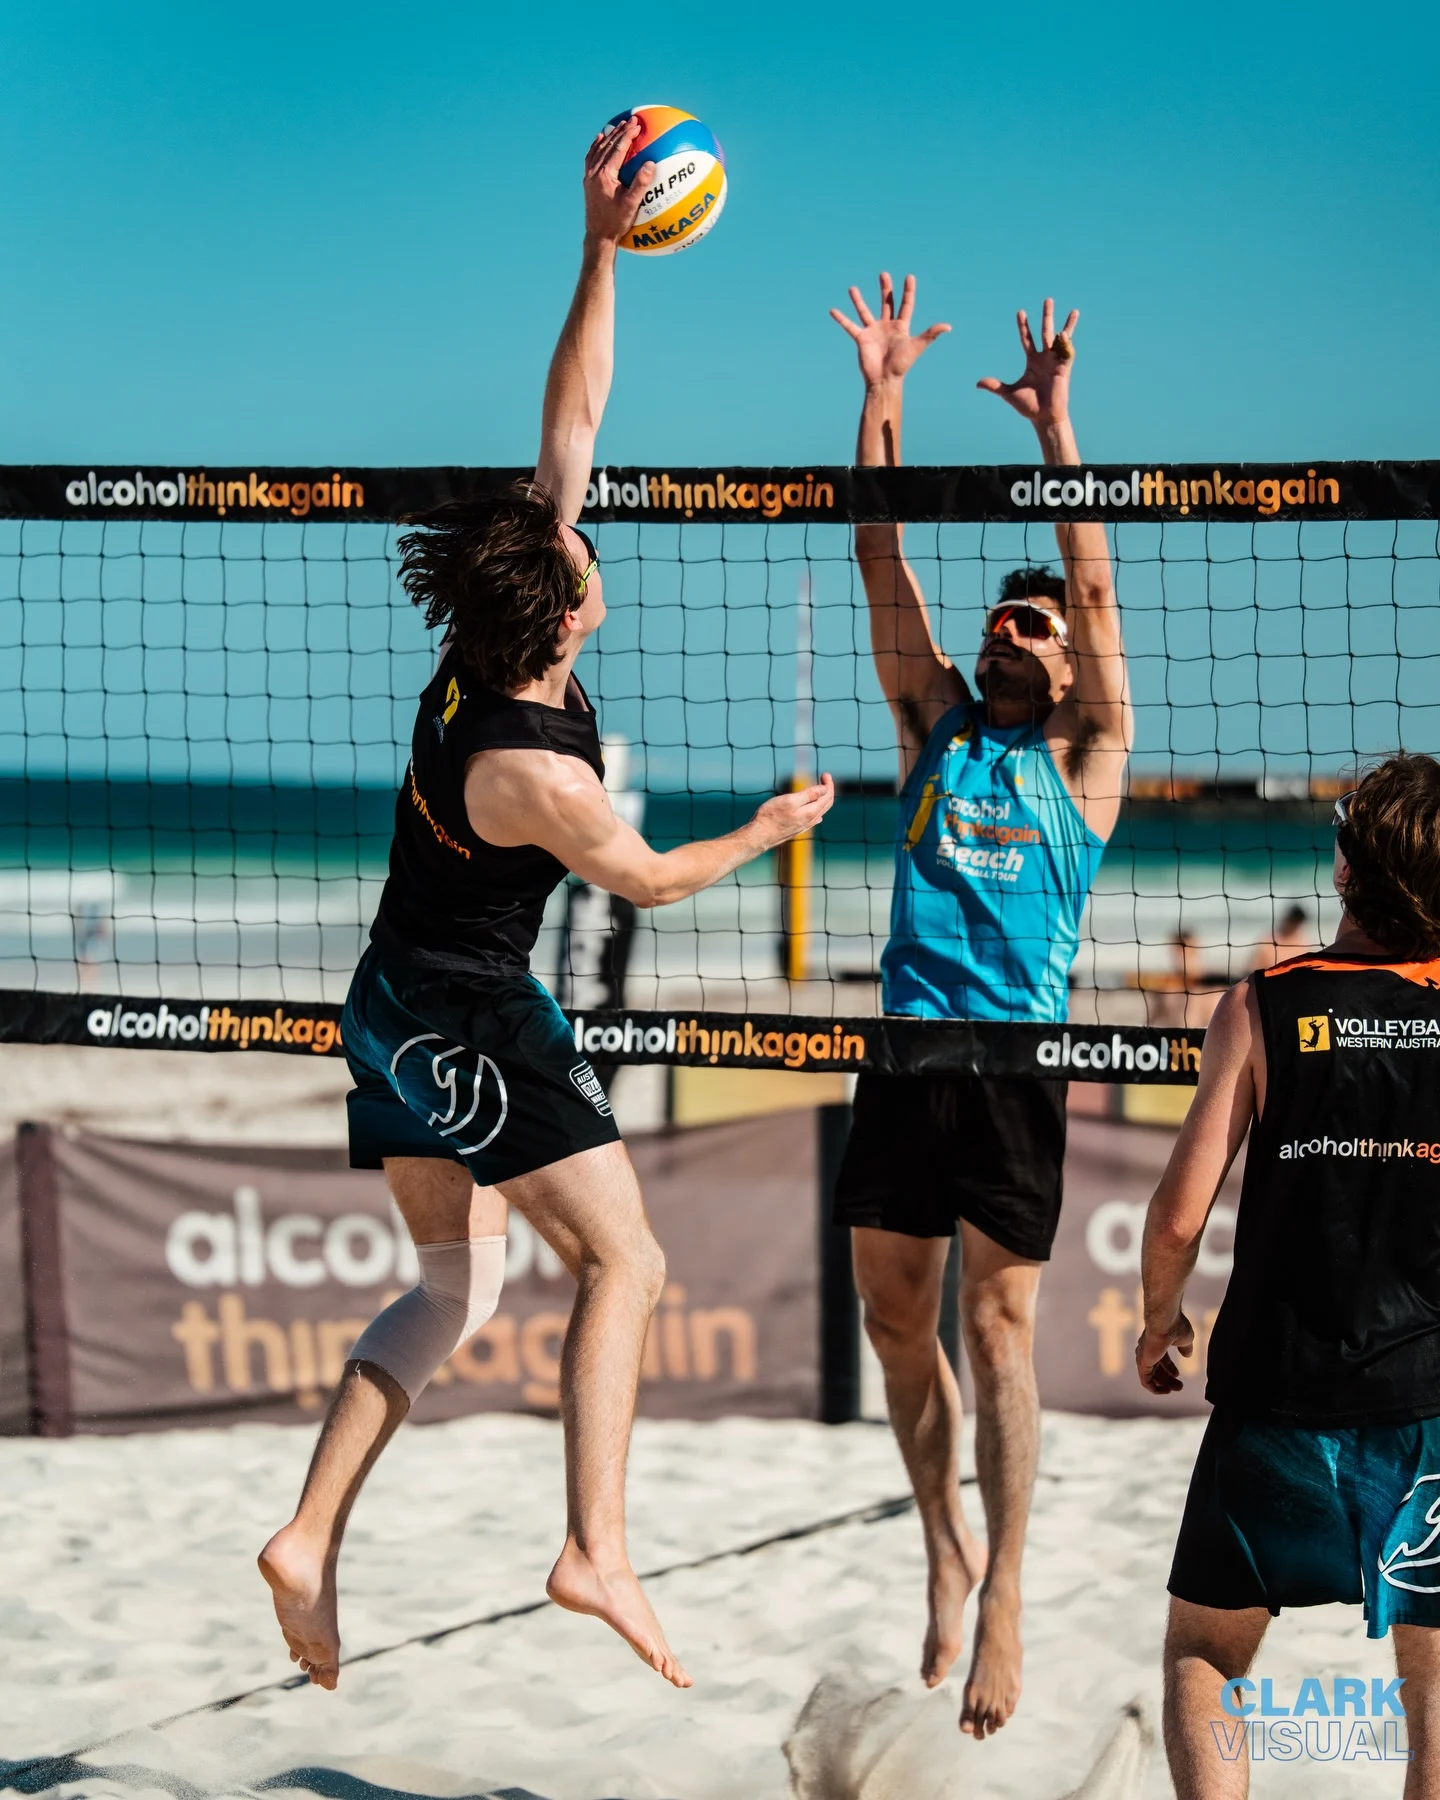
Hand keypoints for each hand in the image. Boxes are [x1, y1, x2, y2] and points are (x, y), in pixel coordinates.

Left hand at [583, 116, 654, 246]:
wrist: (598, 236)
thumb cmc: (616, 222)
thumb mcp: (631, 204)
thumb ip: (640, 184)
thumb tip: (650, 163)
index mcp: (605, 176)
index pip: (618, 149)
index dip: (628, 135)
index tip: (637, 124)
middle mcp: (594, 173)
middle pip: (608, 145)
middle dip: (620, 131)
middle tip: (631, 120)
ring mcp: (589, 176)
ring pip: (598, 149)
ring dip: (610, 136)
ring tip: (618, 126)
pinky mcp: (588, 182)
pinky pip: (591, 157)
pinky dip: (596, 146)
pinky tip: (600, 140)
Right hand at [752, 774, 834, 847]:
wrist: (759, 836)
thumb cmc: (771, 816)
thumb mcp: (790, 801)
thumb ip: (809, 795)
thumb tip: (824, 789)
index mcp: (811, 813)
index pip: (827, 797)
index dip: (828, 784)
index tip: (825, 774)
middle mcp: (810, 821)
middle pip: (826, 804)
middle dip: (827, 790)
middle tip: (824, 777)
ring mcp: (804, 826)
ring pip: (819, 811)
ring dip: (822, 799)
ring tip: (819, 789)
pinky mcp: (797, 829)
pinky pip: (812, 818)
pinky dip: (816, 809)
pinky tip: (814, 811)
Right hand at [830, 273, 949, 388]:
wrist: (884, 380)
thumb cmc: (902, 365)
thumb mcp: (917, 347)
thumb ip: (930, 334)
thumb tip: (948, 326)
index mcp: (901, 326)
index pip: (906, 304)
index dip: (908, 291)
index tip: (909, 277)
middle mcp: (887, 326)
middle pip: (887, 303)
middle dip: (886, 288)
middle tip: (884, 274)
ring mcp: (873, 331)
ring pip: (865, 311)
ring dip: (859, 300)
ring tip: (852, 288)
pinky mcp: (861, 339)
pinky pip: (849, 327)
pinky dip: (841, 319)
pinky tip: (833, 311)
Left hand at [977, 298, 1078, 428]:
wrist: (1043, 417)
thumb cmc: (1028, 406)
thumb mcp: (1009, 393)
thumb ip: (995, 386)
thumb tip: (977, 383)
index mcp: (1032, 361)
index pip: (1027, 338)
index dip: (1024, 325)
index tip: (1020, 311)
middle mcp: (1044, 358)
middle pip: (1045, 332)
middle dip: (1046, 316)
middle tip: (1047, 299)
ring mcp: (1055, 362)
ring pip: (1061, 339)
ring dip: (1066, 325)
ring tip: (1074, 311)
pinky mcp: (1064, 369)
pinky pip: (1067, 352)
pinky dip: (1067, 343)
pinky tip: (1064, 334)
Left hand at [1136, 1311, 1194, 1394]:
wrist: (1164, 1320)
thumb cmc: (1175, 1325)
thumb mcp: (1185, 1338)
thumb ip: (1186, 1347)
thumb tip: (1188, 1355)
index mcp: (1157, 1342)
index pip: (1161, 1359)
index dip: (1169, 1368)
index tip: (1178, 1374)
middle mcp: (1148, 1349)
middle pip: (1156, 1369)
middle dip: (1168, 1379)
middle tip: (1180, 1387)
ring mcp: (1144, 1356)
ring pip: (1151, 1376)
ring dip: (1164, 1385)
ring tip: (1177, 1389)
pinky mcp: (1142, 1362)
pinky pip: (1145, 1381)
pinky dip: (1154, 1388)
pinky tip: (1165, 1391)